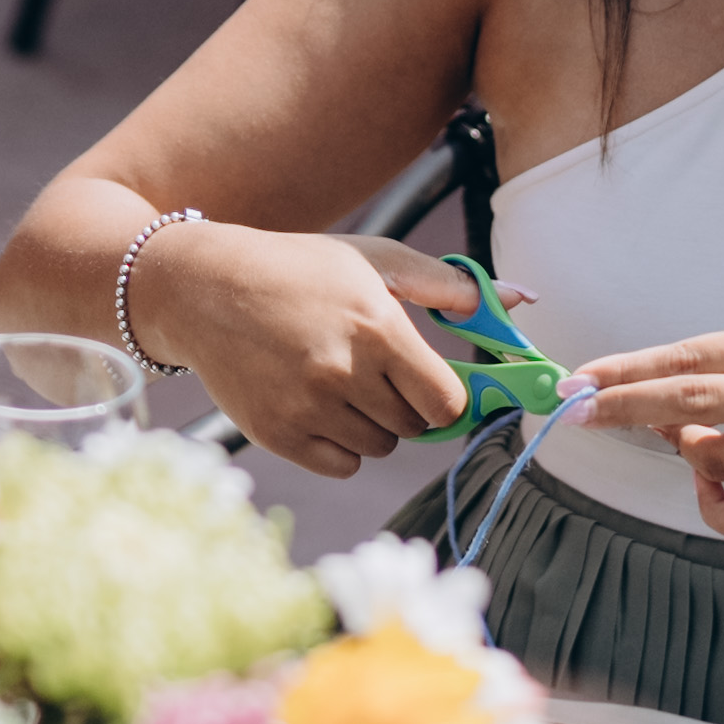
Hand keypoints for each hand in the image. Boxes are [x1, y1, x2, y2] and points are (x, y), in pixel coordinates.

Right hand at [133, 218, 481, 478]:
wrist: (205, 289)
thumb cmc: (301, 269)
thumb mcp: (376, 259)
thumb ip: (450, 285)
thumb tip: (519, 300)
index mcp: (377, 327)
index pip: (446, 402)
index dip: (447, 399)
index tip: (434, 386)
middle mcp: (343, 372)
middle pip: (414, 427)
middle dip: (406, 405)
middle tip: (376, 373)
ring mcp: (306, 407)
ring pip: (378, 446)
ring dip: (373, 423)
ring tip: (341, 382)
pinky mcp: (276, 434)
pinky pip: (341, 464)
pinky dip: (340, 444)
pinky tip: (319, 405)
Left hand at [571, 310, 723, 544]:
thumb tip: (674, 389)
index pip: (694, 354)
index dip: (633, 368)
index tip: (585, 376)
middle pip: (692, 398)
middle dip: (628, 404)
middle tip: (581, 406)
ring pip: (719, 458)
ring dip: (690, 450)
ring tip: (700, 437)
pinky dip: (720, 510)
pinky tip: (714, 490)